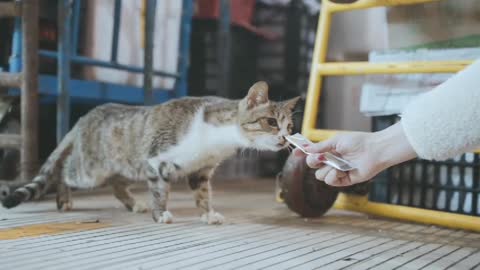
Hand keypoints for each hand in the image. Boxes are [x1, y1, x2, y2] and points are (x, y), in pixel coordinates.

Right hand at [294, 123, 416, 185]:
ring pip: (320, 175)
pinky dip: (333, 176)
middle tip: (320, 158)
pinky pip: (330, 181)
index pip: (312, 153)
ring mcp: (337, 171)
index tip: (296, 152)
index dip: (302, 153)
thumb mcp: (336, 141)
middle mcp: (332, 161)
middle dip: (313, 162)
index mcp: (329, 150)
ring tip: (337, 165)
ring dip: (326, 170)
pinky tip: (341, 171)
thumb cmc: (358, 142)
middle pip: (313, 165)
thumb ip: (320, 147)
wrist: (374, 150)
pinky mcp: (344, 180)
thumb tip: (306, 149)